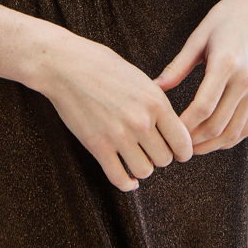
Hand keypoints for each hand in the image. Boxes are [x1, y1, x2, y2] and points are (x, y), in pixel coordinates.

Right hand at [36, 29, 192, 190]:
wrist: (65, 65)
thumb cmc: (100, 64)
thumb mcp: (137, 76)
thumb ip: (154, 100)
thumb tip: (169, 121)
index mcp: (155, 101)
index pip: (182, 141)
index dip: (182, 150)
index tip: (177, 151)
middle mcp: (141, 121)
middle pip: (165, 158)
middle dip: (159, 156)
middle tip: (150, 150)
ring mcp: (119, 135)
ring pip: (145, 170)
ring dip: (142, 167)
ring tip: (136, 158)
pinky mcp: (98, 146)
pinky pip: (119, 178)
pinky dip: (126, 183)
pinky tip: (127, 178)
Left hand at [154, 0, 247, 153]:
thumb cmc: (224, 19)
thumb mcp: (197, 38)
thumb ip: (177, 66)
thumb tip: (154, 87)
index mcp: (226, 64)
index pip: (203, 108)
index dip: (184, 126)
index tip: (169, 133)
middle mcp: (245, 80)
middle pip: (218, 125)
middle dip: (195, 141)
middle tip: (176, 147)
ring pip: (235, 132)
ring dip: (212, 145)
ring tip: (192, 148)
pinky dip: (230, 138)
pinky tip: (213, 139)